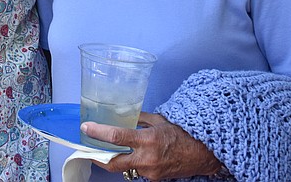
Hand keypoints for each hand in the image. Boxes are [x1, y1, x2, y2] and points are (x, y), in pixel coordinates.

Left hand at [81, 112, 225, 180]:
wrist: (204, 154)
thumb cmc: (183, 134)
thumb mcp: (159, 121)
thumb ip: (139, 119)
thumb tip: (123, 115)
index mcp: (147, 140)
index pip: (116, 137)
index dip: (98, 133)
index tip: (86, 128)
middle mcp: (147, 158)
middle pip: (113, 163)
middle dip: (98, 157)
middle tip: (88, 149)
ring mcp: (150, 172)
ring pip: (125, 167)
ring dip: (117, 159)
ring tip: (112, 149)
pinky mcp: (154, 179)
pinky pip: (137, 171)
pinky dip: (133, 162)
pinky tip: (136, 155)